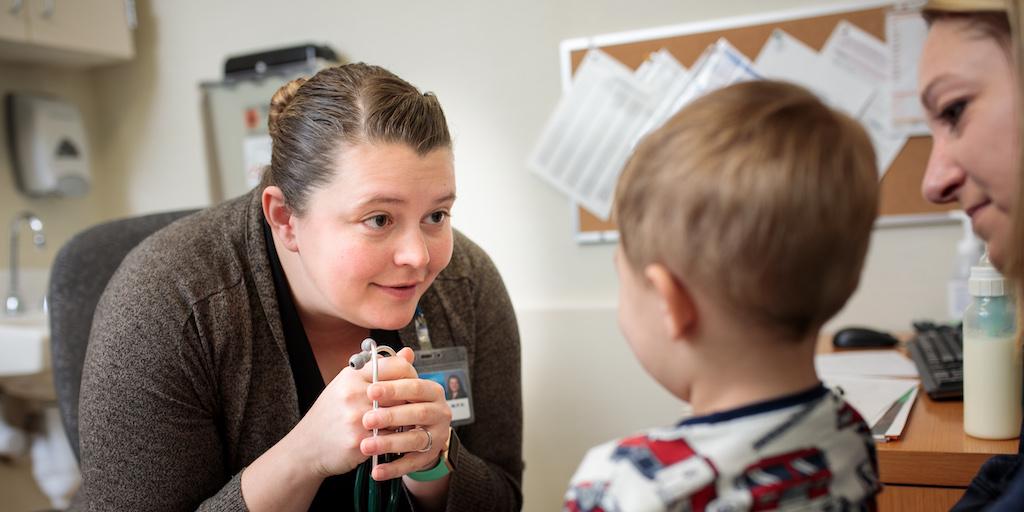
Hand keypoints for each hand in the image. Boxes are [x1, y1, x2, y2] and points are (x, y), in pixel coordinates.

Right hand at [290, 348, 419, 478]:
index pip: (395, 365)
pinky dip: (395, 438)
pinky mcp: (359, 441)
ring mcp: (355, 418)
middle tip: (413, 405)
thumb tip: (409, 353)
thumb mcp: (349, 384)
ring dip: (405, 420)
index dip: (409, 374)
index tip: (411, 383)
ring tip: (404, 422)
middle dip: (410, 399)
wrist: (307, 447)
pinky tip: (392, 437)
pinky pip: (390, 437)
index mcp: (352, 375)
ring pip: (398, 415)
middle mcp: (353, 393)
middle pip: (400, 391)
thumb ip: (380, 369)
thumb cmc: (331, 414)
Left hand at [359, 348, 452, 479]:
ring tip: (366, 446)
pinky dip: (394, 468)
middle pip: (418, 413)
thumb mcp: (397, 388)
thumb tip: (404, 351)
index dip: (395, 388)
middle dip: (391, 415)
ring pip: (416, 439)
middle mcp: (440, 412)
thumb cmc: (400, 405)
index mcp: (432, 391)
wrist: (409, 434)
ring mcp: (437, 436)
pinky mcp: (428, 457)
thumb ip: (395, 372)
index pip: (416, 386)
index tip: (371, 389)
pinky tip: (376, 470)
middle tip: (366, 419)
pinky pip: (412, 464)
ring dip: (390, 443)